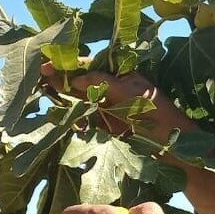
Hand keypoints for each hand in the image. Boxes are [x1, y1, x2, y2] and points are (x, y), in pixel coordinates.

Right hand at [39, 59, 193, 137]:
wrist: (176, 151)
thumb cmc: (161, 118)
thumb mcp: (133, 95)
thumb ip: (105, 83)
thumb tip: (78, 78)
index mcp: (123, 76)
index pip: (92, 65)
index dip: (70, 63)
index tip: (49, 62)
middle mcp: (113, 90)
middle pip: (82, 80)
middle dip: (61, 76)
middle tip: (38, 73)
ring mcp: (109, 109)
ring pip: (80, 98)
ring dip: (61, 93)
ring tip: (40, 87)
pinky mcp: (106, 129)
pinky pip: (84, 118)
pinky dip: (70, 114)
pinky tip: (55, 109)